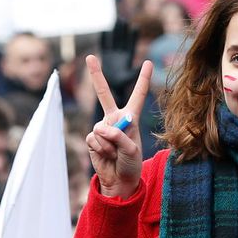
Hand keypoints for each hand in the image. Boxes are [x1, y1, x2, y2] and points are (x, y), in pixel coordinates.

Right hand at [84, 54, 152, 198]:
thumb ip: (118, 136)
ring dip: (108, 144)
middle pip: (103, 94)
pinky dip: (100, 149)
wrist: (119, 181)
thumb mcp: (132, 149)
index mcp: (131, 118)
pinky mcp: (92, 138)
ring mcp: (102, 128)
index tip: (148, 62)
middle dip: (96, 75)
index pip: (137, 95)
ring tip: (115, 154)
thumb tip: (100, 128)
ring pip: (100, 128)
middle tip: (90, 57)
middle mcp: (115, 119)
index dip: (143, 79)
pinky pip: (93, 138)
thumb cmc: (131, 164)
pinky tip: (106, 156)